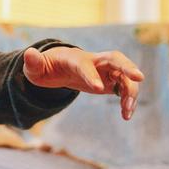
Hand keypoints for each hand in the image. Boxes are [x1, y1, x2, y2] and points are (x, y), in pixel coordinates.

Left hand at [23, 46, 143, 119]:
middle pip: (115, 59)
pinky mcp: (111, 81)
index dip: (91, 75)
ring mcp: (105, 70)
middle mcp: (95, 61)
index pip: (85, 65)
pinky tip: (126, 115)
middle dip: (127, 66)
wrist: (59, 67)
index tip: (98, 89)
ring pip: (124, 76)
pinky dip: (128, 100)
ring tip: (127, 112)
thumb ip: (33, 62)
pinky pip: (125, 88)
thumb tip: (29, 54)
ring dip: (130, 92)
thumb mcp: (35, 67)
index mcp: (75, 59)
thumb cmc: (46, 67)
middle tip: (139, 77)